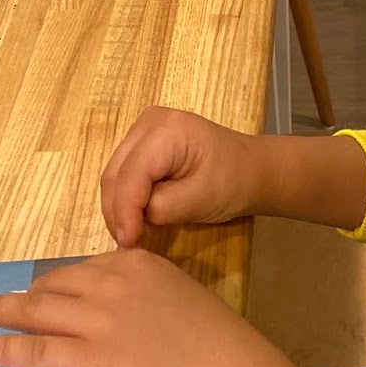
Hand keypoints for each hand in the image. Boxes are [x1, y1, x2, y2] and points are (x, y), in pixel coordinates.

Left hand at [0, 247, 294, 366]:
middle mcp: (110, 283)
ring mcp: (95, 320)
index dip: (56, 285)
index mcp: (136, 264)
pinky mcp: (86, 359)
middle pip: (52, 285)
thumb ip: (146, 301)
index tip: (41, 293)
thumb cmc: (221, 348)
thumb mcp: (182, 301)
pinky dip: (2, 348)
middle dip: (21, 296)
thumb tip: (122, 322)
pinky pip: (34, 350)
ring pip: (34, 311)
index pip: (83, 270)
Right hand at [101, 107, 261, 244]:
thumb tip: (132, 220)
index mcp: (166, 129)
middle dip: (117, 211)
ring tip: (133, 233)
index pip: (131, 174)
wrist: (251, 169)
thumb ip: (163, 208)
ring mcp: (143, 130)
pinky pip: (123, 173)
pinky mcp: (142, 143)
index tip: (127, 243)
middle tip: (128, 243)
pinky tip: (137, 217)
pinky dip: (126, 198)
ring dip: (119, 206)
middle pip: (115, 173)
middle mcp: (148, 123)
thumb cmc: (233, 182)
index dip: (124, 211)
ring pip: (114, 175)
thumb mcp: (202, 199)